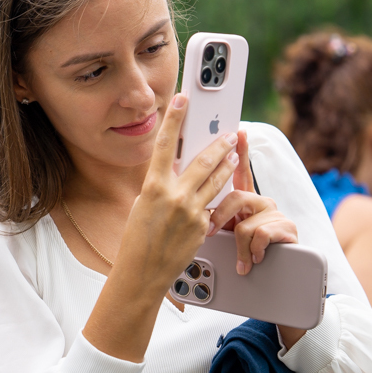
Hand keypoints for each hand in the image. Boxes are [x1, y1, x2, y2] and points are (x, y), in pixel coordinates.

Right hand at [120, 93, 240, 290]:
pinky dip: (216, 198)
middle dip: (218, 144)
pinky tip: (221, 194)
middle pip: (203, 160)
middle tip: (228, 134)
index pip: (165, 144)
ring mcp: (191, 212)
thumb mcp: (143, 205)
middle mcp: (174, 196)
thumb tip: (175, 170)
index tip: (183, 99)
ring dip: (226, 166)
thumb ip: (161, 186)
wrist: (142, 273)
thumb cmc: (137, 240)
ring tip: (233, 157)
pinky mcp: (203, 227)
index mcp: (153, 187)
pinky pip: (213, 206)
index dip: (175, 118)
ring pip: (216, 181)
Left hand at [207, 131, 298, 276]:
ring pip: (244, 223)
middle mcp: (261, 201)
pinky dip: (253, 251)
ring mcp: (274, 213)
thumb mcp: (225, 232)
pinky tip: (257, 258)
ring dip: (238, 246)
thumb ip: (214, 215)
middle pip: (235, 197)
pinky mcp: (286, 227)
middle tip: (209, 231)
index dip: (241, 150)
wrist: (273, 278)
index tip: (238, 130)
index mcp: (245, 200)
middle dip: (219, 217)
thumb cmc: (243, 254)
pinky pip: (259, 235)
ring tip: (241, 259)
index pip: (241, 171)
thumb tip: (191, 203)